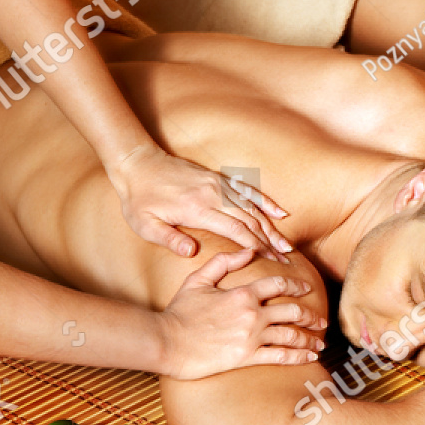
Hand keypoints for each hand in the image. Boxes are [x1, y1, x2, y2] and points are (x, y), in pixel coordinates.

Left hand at [110, 146, 292, 257]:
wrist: (139, 164)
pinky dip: (266, 202)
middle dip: (269, 241)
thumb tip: (191, 253)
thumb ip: (168, 238)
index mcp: (197, 209)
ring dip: (272, 227)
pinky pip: (249, 191)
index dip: (255, 246)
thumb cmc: (139, 199)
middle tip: (284, 259)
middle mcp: (214, 195)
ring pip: (253, 208)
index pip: (235, 230)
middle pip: (250, 220)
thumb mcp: (144, 224)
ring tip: (286, 245)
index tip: (269, 260)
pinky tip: (281, 213)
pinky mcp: (220, 179)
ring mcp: (219, 185)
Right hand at [157, 248, 323, 378]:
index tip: (306, 288)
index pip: (280, 285)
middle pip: (293, 311)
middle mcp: (252, 314)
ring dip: (309, 338)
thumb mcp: (198, 280)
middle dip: (311, 316)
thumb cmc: (179, 312)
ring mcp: (251, 336)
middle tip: (320, 320)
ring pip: (291, 335)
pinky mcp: (246, 357)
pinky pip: (280, 356)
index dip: (297, 285)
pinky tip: (309, 357)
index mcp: (243, 293)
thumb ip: (223, 263)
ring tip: (318, 342)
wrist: (165, 342)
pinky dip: (299, 356)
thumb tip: (248, 251)